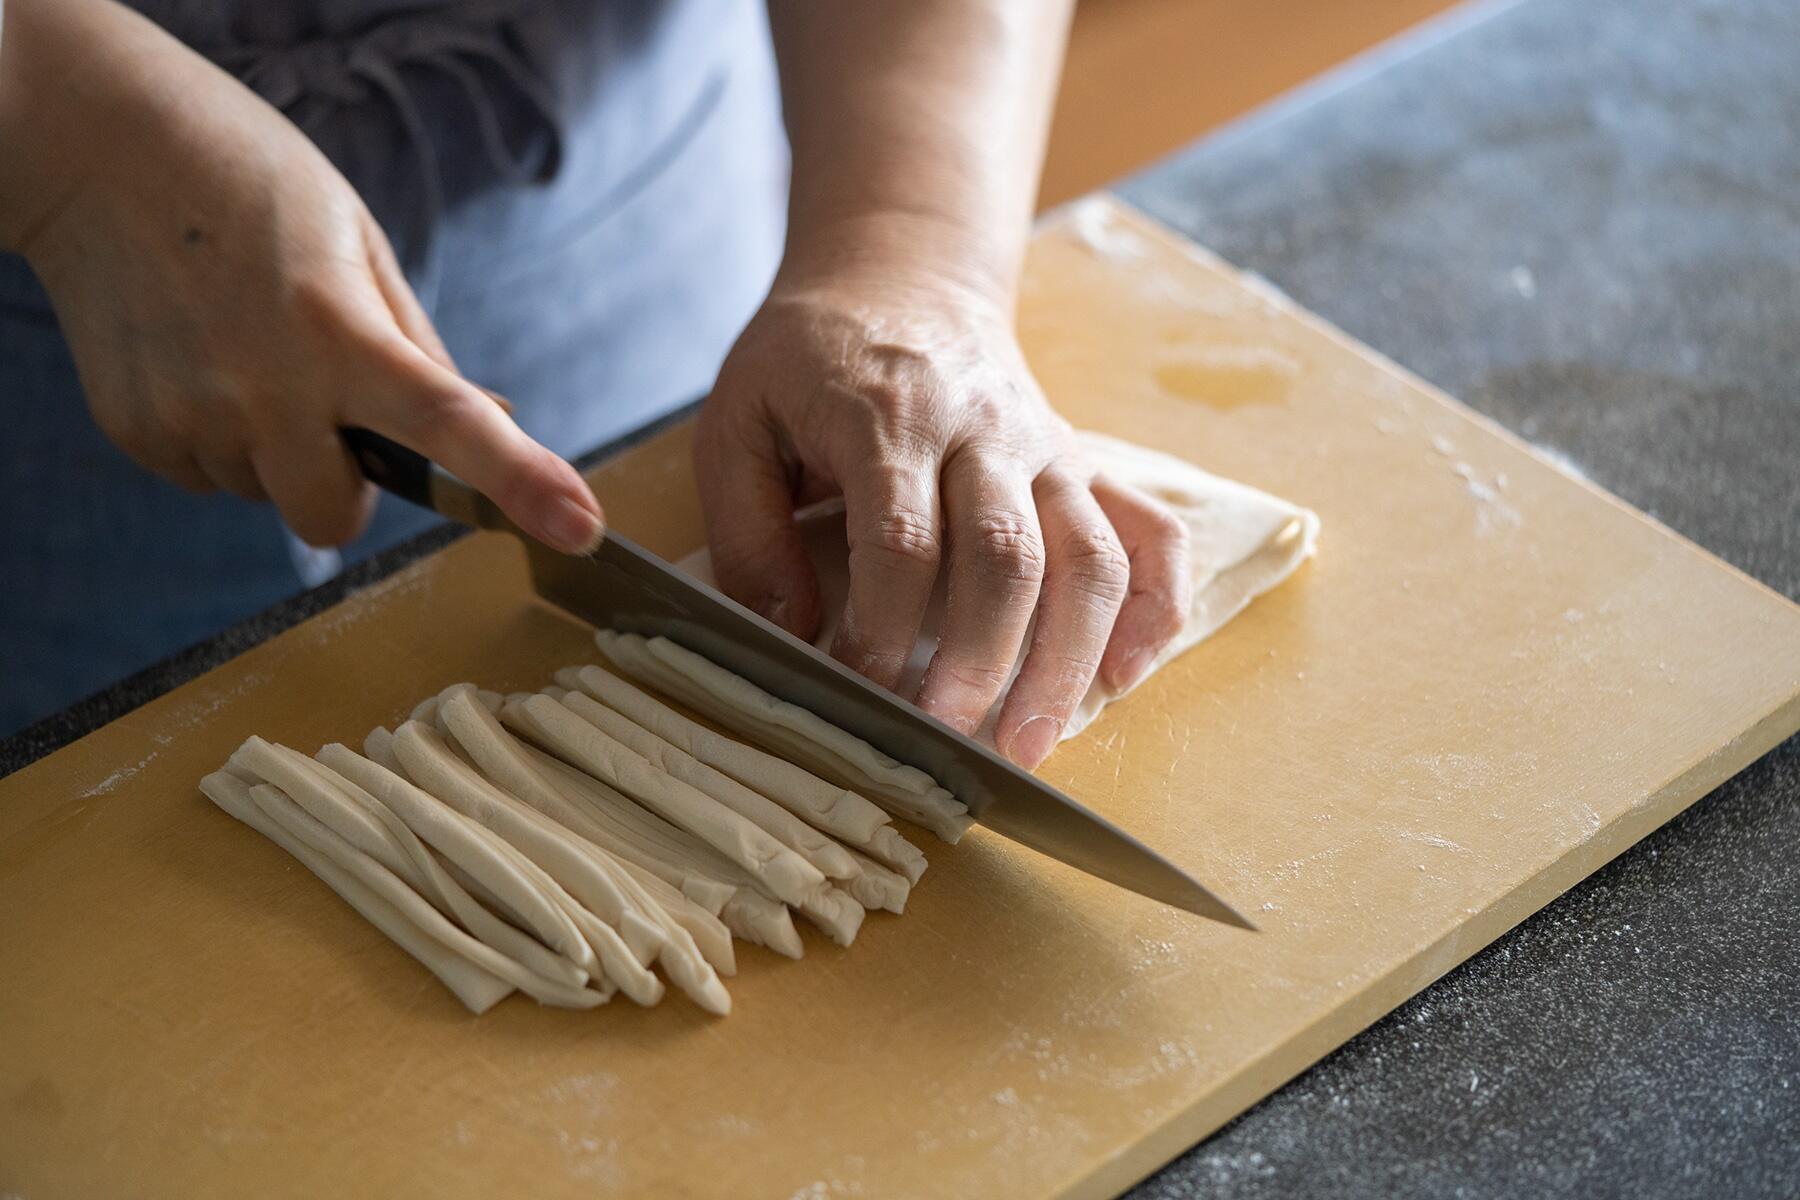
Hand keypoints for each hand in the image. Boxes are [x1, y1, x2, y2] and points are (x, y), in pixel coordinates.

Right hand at [1, 0, 601, 550]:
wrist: (96, 148)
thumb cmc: (254, 188)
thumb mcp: (360, 249)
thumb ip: (420, 351)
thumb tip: (490, 425)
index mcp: (340, 332)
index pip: (448, 424)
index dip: (521, 482)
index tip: (583, 526)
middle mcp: (263, 388)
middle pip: (333, 517)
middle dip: (346, 483)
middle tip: (326, 402)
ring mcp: (189, 416)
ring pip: (266, 493)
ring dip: (275, 447)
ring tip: (244, 345)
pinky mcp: (136, 430)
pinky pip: (208, 475)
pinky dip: (218, 436)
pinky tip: (199, 356)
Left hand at [694, 264, 1191, 768]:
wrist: (900, 277)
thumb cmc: (808, 359)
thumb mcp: (735, 421)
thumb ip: (745, 528)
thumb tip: (788, 634)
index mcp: (889, 416)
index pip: (903, 540)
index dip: (883, 631)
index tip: (859, 694)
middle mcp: (985, 429)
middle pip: (1008, 557)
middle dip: (982, 663)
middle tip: (948, 743)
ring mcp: (1048, 448)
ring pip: (1090, 557)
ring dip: (1069, 660)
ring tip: (1029, 745)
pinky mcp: (1085, 463)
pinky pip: (1151, 533)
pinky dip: (1155, 607)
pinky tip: (1125, 674)